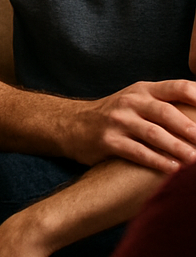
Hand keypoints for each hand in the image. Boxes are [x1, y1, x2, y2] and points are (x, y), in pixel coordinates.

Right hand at [67, 80, 195, 171]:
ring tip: (195, 160)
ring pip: (153, 134)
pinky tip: (173, 169)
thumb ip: (164, 103)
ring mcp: (118, 121)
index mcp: (143, 90)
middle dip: (190, 129)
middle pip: (166, 112)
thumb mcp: (136, 100)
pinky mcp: (108, 141)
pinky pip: (137, 152)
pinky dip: (158, 161)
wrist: (72, 124)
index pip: (176, 87)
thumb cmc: (114, 115)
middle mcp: (130, 102)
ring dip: (178, 148)